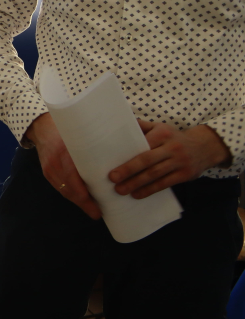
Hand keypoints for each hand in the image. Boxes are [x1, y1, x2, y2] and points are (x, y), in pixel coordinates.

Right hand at [25, 113, 101, 219]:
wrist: (42, 127)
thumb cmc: (68, 128)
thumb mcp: (81, 134)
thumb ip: (96, 146)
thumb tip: (120, 158)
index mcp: (64, 152)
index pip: (74, 181)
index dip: (85, 198)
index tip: (98, 210)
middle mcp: (55, 163)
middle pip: (69, 190)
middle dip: (84, 204)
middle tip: (98, 214)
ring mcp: (49, 169)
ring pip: (64, 191)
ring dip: (78, 202)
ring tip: (93, 210)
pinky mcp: (47, 173)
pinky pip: (60, 188)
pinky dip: (71, 195)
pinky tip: (81, 200)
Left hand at [108, 121, 229, 198]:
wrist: (205, 146)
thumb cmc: (174, 137)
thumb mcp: (161, 127)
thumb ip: (142, 126)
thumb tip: (119, 123)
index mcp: (162, 134)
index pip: (142, 144)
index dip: (128, 155)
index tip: (113, 162)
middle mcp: (172, 147)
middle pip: (147, 160)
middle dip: (128, 170)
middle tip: (112, 179)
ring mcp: (180, 162)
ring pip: (155, 174)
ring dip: (136, 183)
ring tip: (121, 190)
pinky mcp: (185, 174)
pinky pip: (165, 184)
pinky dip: (150, 190)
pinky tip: (137, 194)